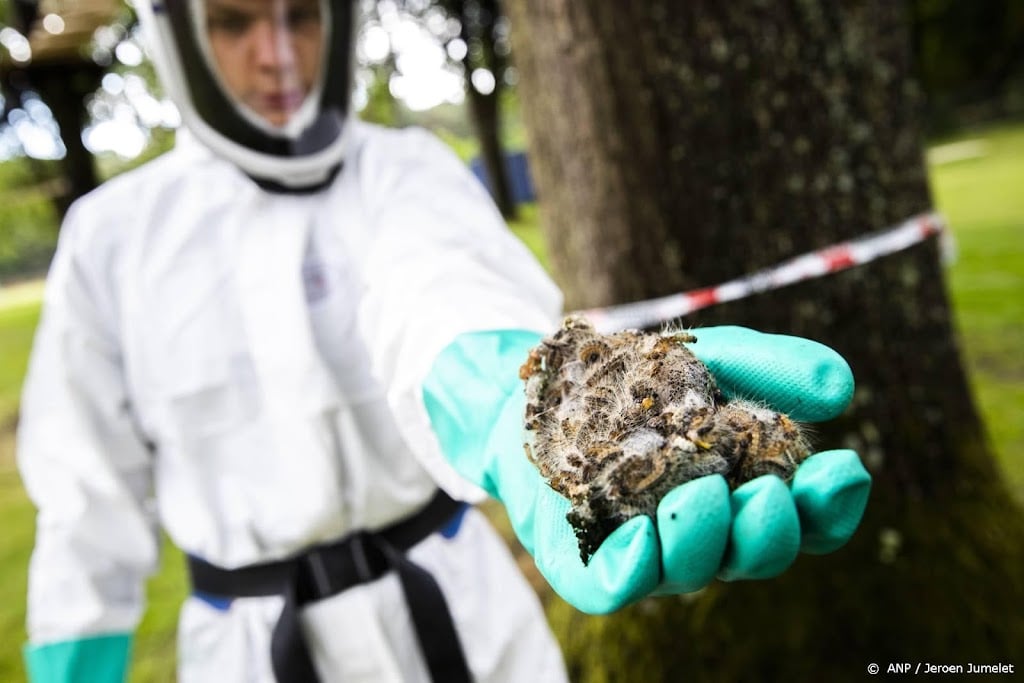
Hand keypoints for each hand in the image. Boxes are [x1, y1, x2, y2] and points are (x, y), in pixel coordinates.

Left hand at [423, 327, 870, 613]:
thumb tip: (841, 387)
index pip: (810, 520)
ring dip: (703, 541)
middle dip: (769, 531)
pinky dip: (634, 569)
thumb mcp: (711, 358)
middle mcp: (708, 532)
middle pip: (756, 554)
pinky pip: (614, 585)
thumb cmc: (639, 379)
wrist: (544, 386)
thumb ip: (771, 366)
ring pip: (690, 572)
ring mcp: (650, 551)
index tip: (841, 467)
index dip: (832, 506)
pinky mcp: (586, 561)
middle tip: (764, 493)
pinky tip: (641, 536)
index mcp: (749, 491)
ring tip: (701, 496)